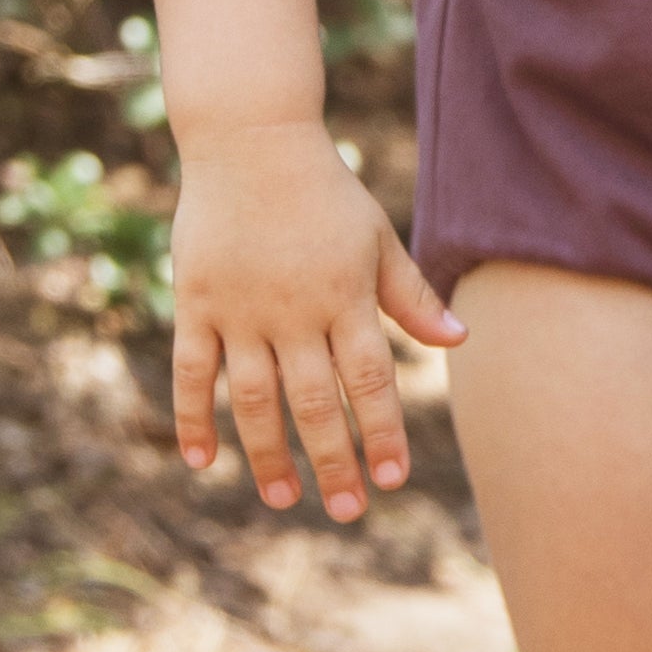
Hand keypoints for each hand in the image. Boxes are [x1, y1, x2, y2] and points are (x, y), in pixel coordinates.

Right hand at [168, 120, 467, 518]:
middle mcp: (294, 312)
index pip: (371, 381)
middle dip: (332, 461)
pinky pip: (192, 372)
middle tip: (345, 511)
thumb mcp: (377, 237)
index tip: (391, 480)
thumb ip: (412, 294)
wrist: (252, 140)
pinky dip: (193, 418)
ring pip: (254, 399)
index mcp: (345, 298)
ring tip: (282, 499)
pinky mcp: (197, 303)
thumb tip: (459, 340)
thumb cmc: (326, 192)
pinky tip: (201, 462)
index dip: (381, 432)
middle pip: (315, 402)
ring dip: (267, 454)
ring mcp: (240, 310)